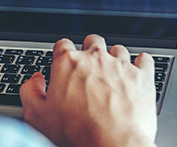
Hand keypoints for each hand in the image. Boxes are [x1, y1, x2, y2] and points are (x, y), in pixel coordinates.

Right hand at [20, 35, 157, 146]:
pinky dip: (141, 64)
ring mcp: (121, 65)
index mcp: (68, 63)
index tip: (65, 62)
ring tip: (112, 74)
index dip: (63, 53)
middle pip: (92, 41)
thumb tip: (34, 81)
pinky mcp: (142, 76)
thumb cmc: (77, 133)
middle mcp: (95, 58)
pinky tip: (136, 72)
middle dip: (90, 51)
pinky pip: (145, 59)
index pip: (63, 44)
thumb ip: (30, 92)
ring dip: (114, 58)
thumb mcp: (38, 116)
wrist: (113, 145)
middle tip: (89, 68)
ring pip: (118, 49)